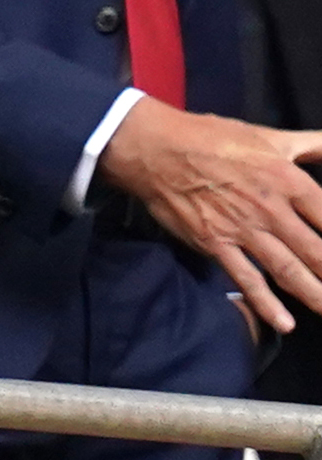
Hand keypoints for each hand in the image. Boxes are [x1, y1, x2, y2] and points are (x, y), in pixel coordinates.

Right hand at [99, 95, 321, 330]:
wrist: (155, 148)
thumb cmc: (212, 137)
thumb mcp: (268, 136)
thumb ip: (310, 144)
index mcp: (288, 180)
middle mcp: (272, 209)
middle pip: (318, 251)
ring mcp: (243, 230)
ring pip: (288, 269)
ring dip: (314, 294)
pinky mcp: (216, 244)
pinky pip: (245, 278)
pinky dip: (265, 303)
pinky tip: (285, 323)